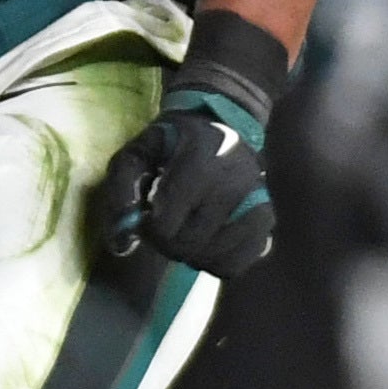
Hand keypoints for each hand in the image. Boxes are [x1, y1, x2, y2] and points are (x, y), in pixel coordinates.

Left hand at [96, 53, 280, 276]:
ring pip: (213, 259)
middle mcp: (235, 185)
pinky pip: (237, 264)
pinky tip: (208, 244)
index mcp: (200, 163)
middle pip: (189, 245)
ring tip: (187, 231)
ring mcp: (257, 203)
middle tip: (167, 225)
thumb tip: (121, 246)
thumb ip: (121, 192)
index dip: (149, 228)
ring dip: (192, 254)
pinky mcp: (267, 220)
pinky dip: (217, 263)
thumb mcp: (137, 153)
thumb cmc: (173, 142)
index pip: (165, 227)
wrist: (223, 124)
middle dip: (169, 243)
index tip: (150, 213)